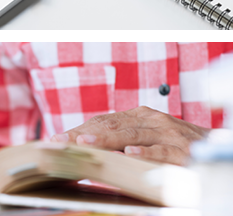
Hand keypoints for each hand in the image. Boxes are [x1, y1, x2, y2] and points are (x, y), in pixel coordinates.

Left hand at [50, 106, 208, 165]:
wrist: (214, 147)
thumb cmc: (174, 144)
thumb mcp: (145, 136)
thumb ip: (118, 139)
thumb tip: (82, 146)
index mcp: (138, 116)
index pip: (101, 121)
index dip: (77, 129)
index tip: (55, 140)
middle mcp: (150, 120)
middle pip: (110, 125)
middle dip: (82, 134)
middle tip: (61, 143)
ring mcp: (166, 134)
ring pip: (131, 135)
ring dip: (106, 139)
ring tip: (85, 144)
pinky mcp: (182, 151)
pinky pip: (161, 151)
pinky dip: (145, 152)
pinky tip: (129, 154)